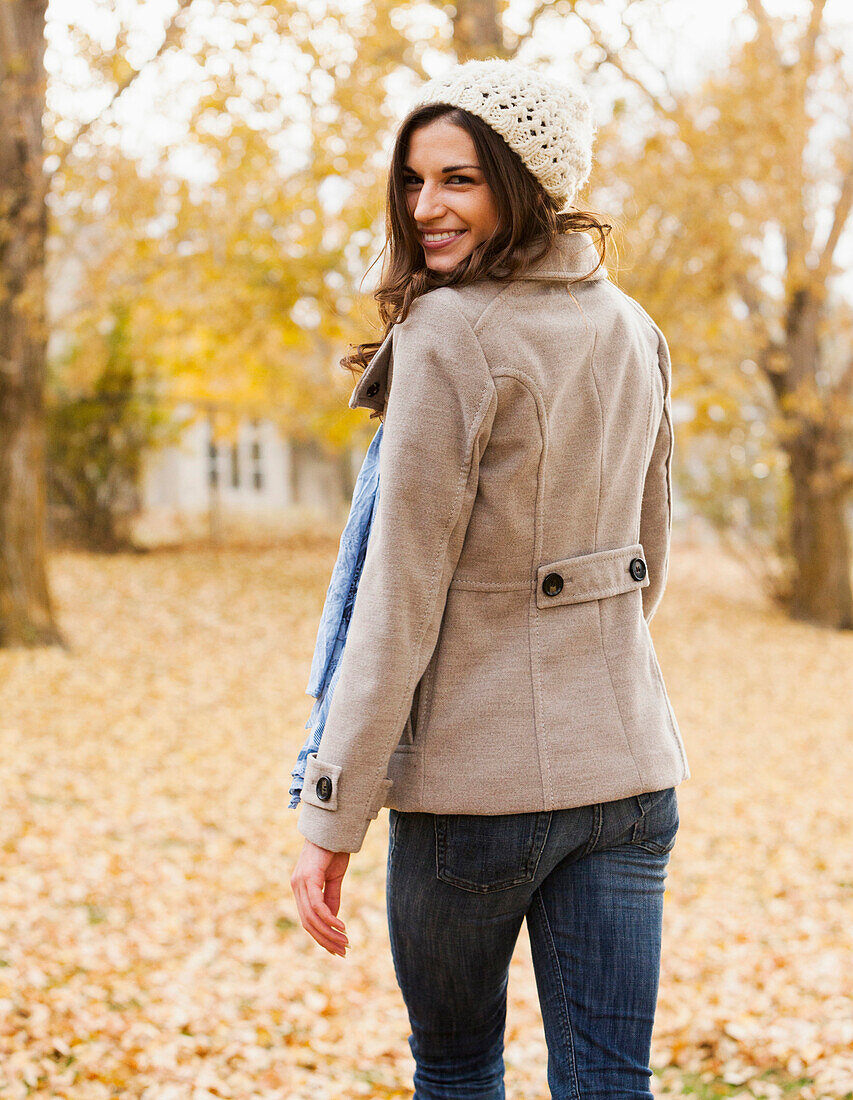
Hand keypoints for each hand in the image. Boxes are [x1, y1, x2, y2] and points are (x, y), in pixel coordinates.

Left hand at [290, 838, 350, 956]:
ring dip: (329, 933)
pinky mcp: (308, 878)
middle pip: (308, 923)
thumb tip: (333, 921)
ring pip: (311, 918)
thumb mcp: (334, 878)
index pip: (307, 920)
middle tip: (343, 951)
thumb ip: (331, 898)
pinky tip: (341, 926)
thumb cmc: (333, 849)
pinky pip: (317, 905)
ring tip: (345, 942)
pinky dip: (329, 918)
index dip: (321, 937)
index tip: (336, 949)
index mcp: (300, 888)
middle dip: (326, 940)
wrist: (334, 827)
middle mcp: (296, 887)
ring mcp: (300, 883)